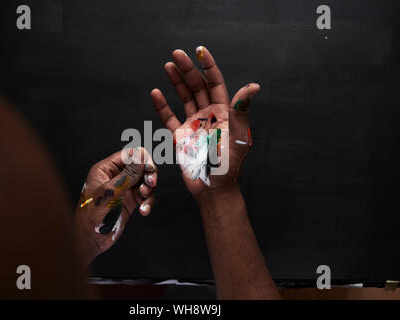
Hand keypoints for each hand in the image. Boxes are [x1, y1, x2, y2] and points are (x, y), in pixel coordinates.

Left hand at [74, 147, 156, 265]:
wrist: (90, 240)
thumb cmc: (91, 217)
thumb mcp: (110, 193)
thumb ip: (128, 175)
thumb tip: (141, 158)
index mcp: (106, 169)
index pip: (129, 155)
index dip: (142, 159)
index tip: (150, 169)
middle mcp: (116, 177)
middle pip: (140, 166)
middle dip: (148, 175)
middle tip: (150, 184)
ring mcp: (123, 189)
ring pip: (145, 181)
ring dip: (149, 190)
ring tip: (144, 198)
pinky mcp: (130, 201)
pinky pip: (145, 196)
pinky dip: (148, 202)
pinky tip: (144, 210)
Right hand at [151, 46, 259, 196]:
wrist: (214, 188)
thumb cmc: (229, 164)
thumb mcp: (238, 135)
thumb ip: (241, 109)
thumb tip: (254, 85)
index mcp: (224, 112)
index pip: (216, 83)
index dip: (208, 66)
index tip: (200, 51)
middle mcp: (209, 114)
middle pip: (197, 86)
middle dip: (188, 69)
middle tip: (176, 54)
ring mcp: (194, 124)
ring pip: (184, 97)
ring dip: (176, 82)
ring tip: (168, 66)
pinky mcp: (181, 136)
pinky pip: (170, 118)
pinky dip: (162, 106)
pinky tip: (156, 93)